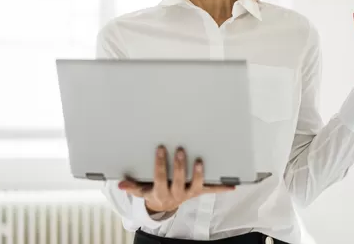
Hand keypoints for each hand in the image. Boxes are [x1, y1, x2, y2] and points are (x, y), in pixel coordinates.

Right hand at [117, 146, 235, 214]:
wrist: (164, 204)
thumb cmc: (153, 191)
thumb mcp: (141, 189)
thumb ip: (132, 186)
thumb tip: (120, 184)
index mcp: (161, 191)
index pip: (160, 176)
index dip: (161, 163)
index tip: (161, 148)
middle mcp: (177, 193)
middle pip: (179, 180)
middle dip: (180, 166)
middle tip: (181, 150)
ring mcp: (189, 193)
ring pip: (196, 185)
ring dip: (199, 174)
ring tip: (201, 162)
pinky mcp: (199, 191)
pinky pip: (211, 190)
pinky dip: (222, 187)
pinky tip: (233, 184)